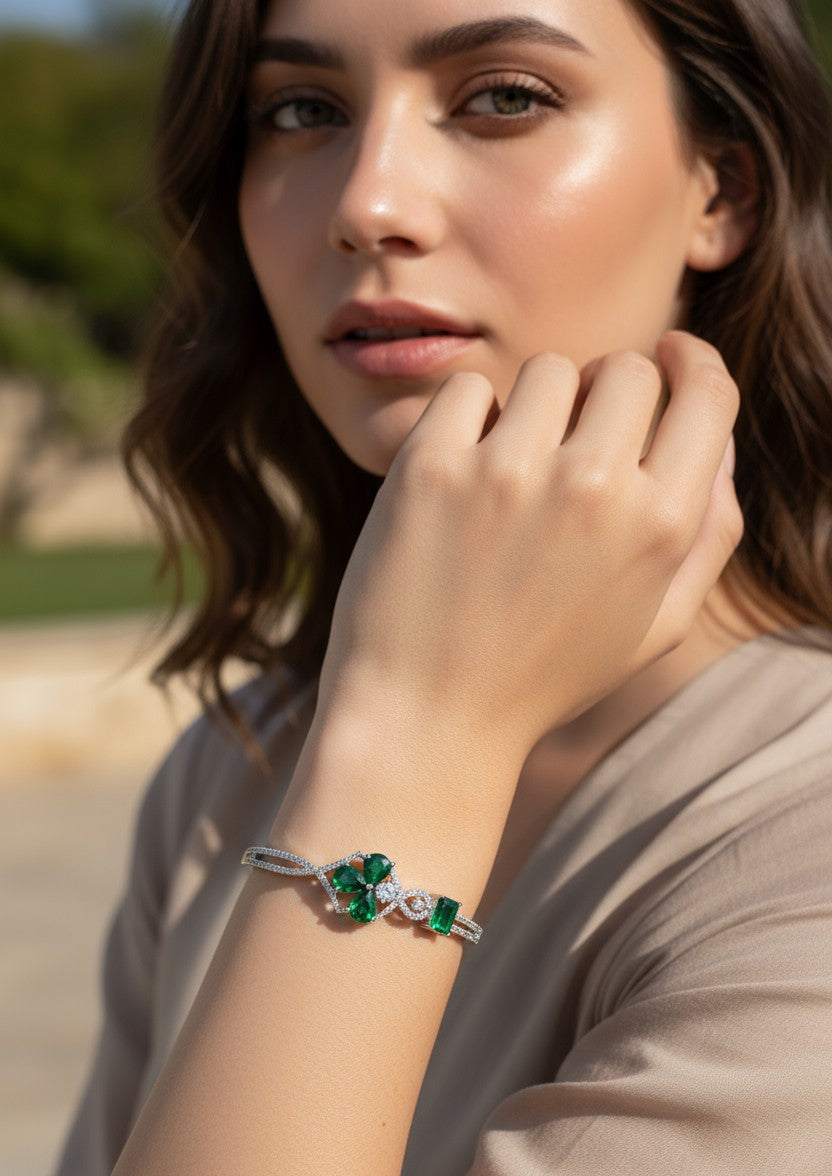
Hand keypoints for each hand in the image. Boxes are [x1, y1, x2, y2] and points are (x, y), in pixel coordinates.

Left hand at [316, 330, 742, 766]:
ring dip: (534, 409)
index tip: (665, 356)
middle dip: (606, 394)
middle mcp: (594, 488)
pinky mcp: (431, 466)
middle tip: (573, 441)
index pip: (707, 391)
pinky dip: (465, 421)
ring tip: (511, 473)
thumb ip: (709, 531)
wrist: (428, 717)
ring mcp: (509, 472)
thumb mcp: (656, 624)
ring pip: (547, 371)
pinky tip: (460, 475)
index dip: (689, 362)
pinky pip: (467, 388)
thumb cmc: (546, 674)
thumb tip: (718, 437)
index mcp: (661, 527)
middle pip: (625, 368)